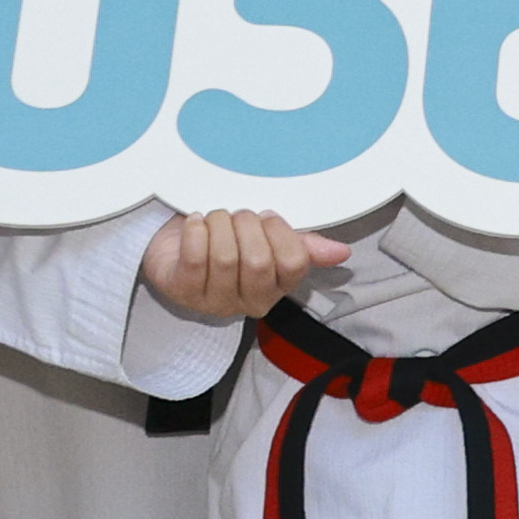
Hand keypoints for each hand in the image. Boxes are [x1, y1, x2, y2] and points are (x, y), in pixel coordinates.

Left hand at [138, 208, 347, 319]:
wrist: (177, 246)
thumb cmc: (228, 240)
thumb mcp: (268, 239)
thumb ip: (303, 246)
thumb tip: (342, 252)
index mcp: (276, 288)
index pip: (293, 263)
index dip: (280, 232)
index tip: (266, 218)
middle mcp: (248, 301)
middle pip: (258, 262)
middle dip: (247, 225)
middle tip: (238, 217)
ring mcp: (214, 301)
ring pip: (225, 258)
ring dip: (220, 224)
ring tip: (216, 219)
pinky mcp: (182, 292)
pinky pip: (195, 258)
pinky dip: (196, 231)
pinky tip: (196, 223)